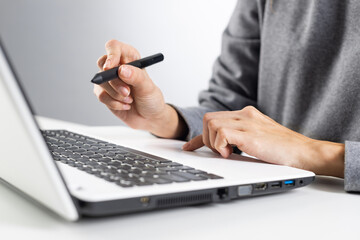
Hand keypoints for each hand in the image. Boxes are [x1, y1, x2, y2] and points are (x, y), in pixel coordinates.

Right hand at [94, 40, 185, 137]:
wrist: (149, 118)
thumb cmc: (151, 99)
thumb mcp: (148, 88)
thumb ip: (136, 77)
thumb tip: (122, 69)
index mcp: (130, 58)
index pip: (114, 47)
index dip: (111, 55)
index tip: (111, 68)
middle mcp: (117, 66)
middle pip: (103, 64)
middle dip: (114, 82)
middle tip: (127, 92)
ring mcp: (109, 80)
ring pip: (101, 82)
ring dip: (116, 95)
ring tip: (130, 100)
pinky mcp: (104, 93)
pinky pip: (101, 96)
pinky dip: (114, 103)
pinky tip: (125, 105)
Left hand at [182, 106, 344, 177]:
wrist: (306, 153)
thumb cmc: (284, 150)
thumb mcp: (257, 139)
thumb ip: (240, 137)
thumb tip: (223, 146)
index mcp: (247, 115)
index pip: (215, 120)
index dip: (199, 136)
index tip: (190, 147)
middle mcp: (245, 114)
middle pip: (209, 118)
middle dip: (206, 138)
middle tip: (219, 153)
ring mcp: (247, 122)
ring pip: (211, 123)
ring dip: (213, 142)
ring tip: (227, 154)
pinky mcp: (249, 133)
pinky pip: (221, 132)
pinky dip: (219, 145)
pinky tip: (230, 154)